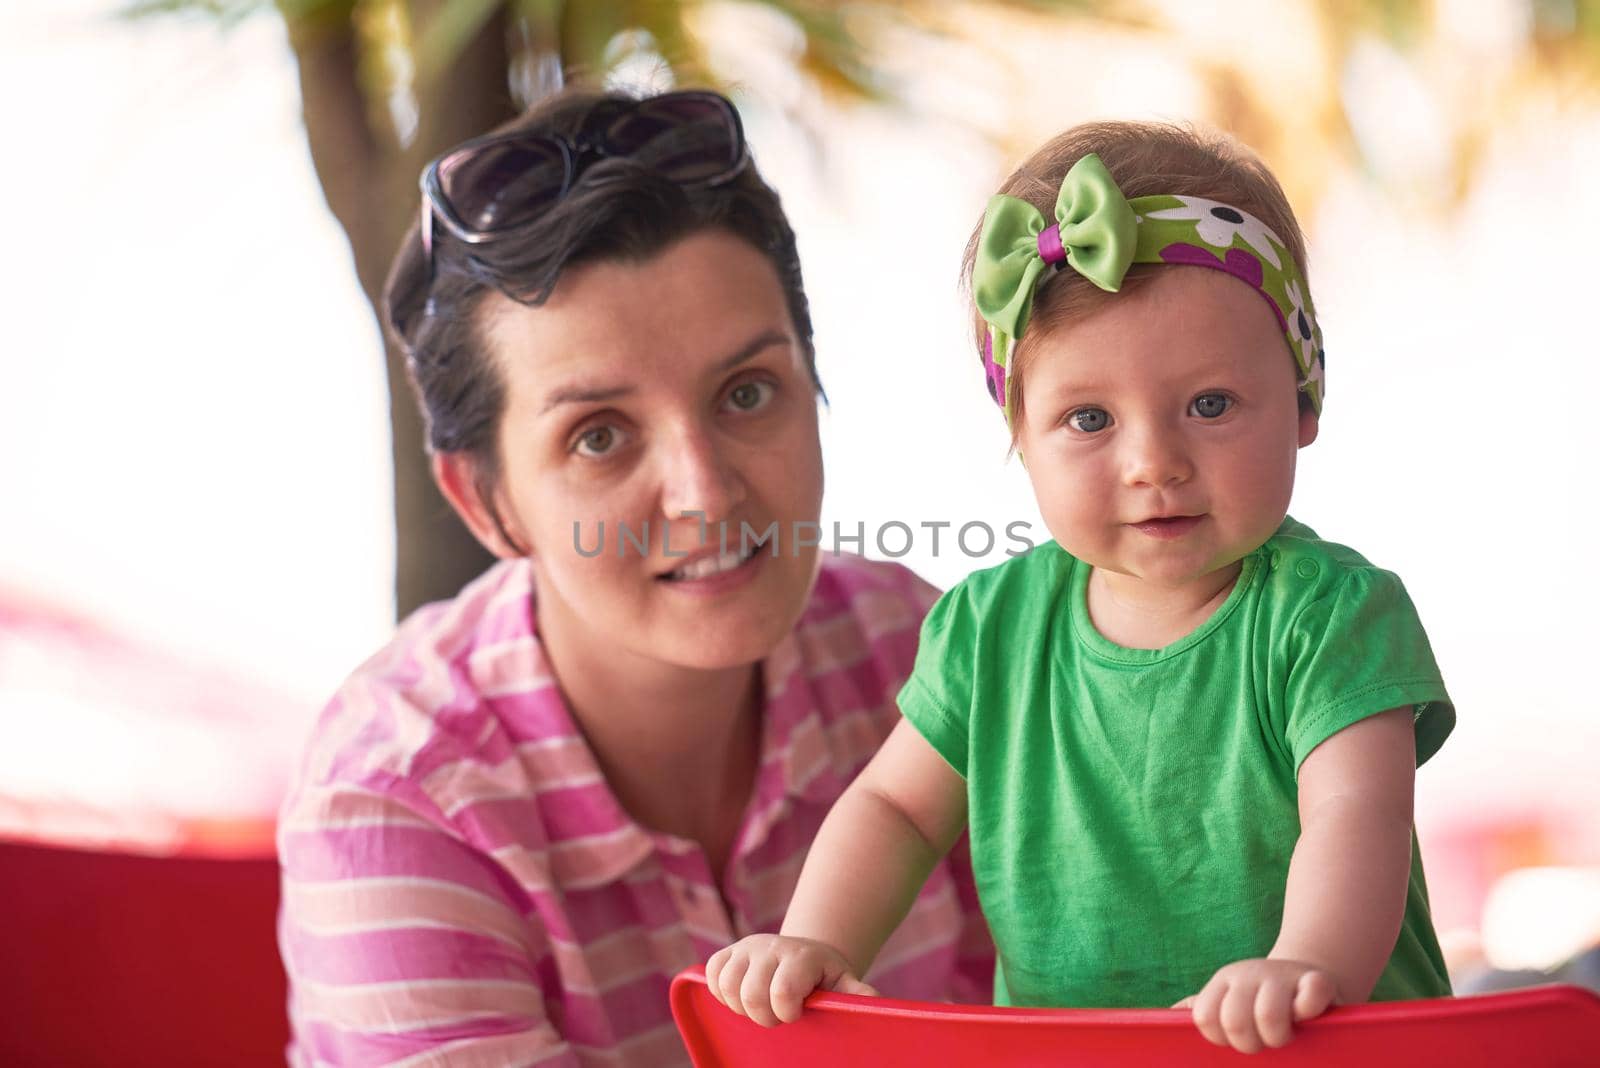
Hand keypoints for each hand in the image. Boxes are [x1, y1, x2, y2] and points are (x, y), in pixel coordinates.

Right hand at [705, 934, 878, 1026]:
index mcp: (801, 956)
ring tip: (760, 1006)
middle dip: (762, 1016)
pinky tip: (741, 995)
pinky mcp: (729, 952)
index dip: (785, 1013)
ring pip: (726, 984)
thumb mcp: (843, 982)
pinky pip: (711, 973)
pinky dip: (720, 991)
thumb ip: (855, 992)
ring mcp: (747, 947)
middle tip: (776, 1016)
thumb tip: (875, 1000)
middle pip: (751, 994)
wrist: (805, 953)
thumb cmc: (824, 976)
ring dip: (740, 1006)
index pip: (782, 990)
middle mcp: (771, 946)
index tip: (795, 1016)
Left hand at [1173, 958, 1338, 1052]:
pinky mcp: (1317, 979)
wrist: (1306, 975)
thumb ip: (1205, 1008)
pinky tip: (1307, 1015)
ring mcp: (1281, 975)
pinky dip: (1308, 1010)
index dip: (1220, 1038)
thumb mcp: (1229, 1000)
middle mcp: (1248, 974)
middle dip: (1250, 1043)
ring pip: (1268, 1016)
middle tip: (1264, 1039)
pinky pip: (1310, 997)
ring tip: (1285, 1033)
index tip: (1237, 1038)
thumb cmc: (1261, 999)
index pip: (1205, 1017)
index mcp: (1223, 983)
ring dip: (1279, 1036)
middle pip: (1234, 1022)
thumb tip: (1170, 1015)